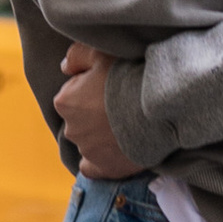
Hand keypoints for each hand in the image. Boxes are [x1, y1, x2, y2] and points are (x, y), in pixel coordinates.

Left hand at [55, 42, 144, 180]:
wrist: (157, 106)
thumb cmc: (128, 76)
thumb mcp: (99, 53)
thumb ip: (75, 56)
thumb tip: (65, 67)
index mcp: (65, 102)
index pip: (71, 93)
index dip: (90, 87)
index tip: (108, 85)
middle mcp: (71, 129)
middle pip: (80, 119)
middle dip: (94, 112)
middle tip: (119, 103)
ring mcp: (88, 151)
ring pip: (89, 141)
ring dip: (101, 135)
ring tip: (126, 124)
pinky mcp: (105, 168)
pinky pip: (93, 168)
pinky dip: (100, 161)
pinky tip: (113, 151)